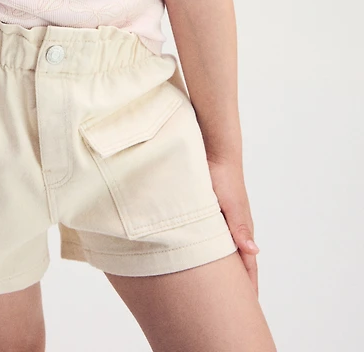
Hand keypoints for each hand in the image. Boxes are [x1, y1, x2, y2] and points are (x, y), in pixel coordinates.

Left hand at [206, 156, 259, 296]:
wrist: (216, 154)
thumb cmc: (223, 178)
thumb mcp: (231, 205)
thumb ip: (239, 227)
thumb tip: (253, 252)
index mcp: (242, 229)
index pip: (248, 265)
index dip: (248, 286)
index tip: (248, 306)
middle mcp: (236, 228)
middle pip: (239, 263)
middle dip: (239, 284)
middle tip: (235, 306)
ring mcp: (226, 221)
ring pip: (227, 252)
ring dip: (226, 269)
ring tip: (221, 289)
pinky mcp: (216, 213)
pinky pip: (218, 239)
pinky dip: (215, 253)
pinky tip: (206, 258)